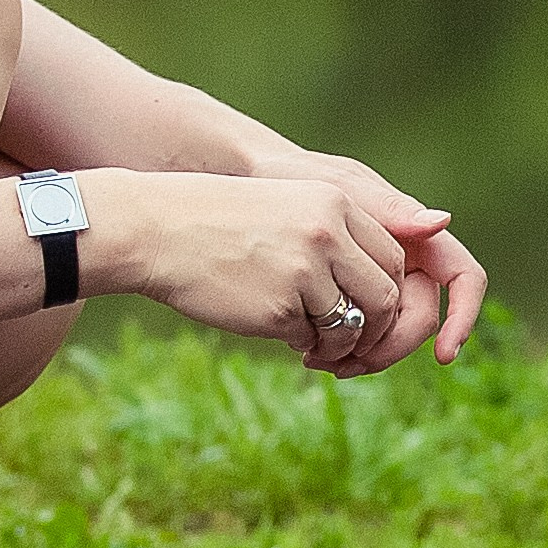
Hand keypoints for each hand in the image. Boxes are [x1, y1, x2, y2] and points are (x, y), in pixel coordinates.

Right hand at [92, 168, 416, 358]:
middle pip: (385, 296)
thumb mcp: (287, 208)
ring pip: (353, 325)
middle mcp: (328, 233)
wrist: (157, 230)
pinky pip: (312, 339)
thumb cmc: (220, 223)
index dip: (387, 293)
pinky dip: (302, 345)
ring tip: (314, 346)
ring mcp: (306, 270)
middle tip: (353, 343)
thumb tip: (384, 296)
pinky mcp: (280, 307)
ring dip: (339, 345)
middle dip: (376, 329)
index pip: (391, 257)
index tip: (368, 311)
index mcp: (335, 202)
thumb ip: (336, 238)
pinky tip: (280, 336)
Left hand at [245, 145, 485, 368]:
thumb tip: (441, 220)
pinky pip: (359, 336)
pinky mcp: (350, 301)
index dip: (462, 318)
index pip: (464, 278)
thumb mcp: (340, 188)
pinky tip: (309, 354)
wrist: (257, 186)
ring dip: (364, 357)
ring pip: (389, 337)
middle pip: (420, 321)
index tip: (442, 356)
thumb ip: (389, 208)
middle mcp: (407, 264)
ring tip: (317, 361)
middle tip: (347, 365)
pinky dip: (341, 350)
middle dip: (391, 348)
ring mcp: (379, 285)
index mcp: (419, 236)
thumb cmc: (302, 175)